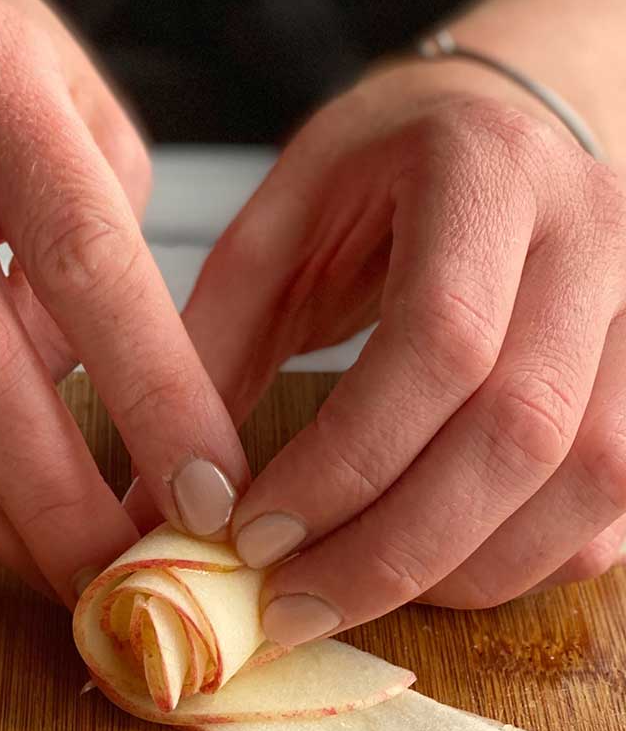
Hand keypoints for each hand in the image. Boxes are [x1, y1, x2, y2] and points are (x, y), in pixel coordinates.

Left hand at [175, 62, 625, 644]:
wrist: (508, 125)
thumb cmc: (378, 176)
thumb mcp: (276, 225)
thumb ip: (209, 351)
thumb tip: (153, 508)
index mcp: (485, 168)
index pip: (441, 342)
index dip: (347, 461)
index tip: (255, 534)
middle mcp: (597, 230)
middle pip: (523, 430)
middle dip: (396, 546)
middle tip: (292, 605)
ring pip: (591, 480)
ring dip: (465, 571)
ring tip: (353, 597)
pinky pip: (621, 501)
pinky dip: (528, 562)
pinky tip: (436, 576)